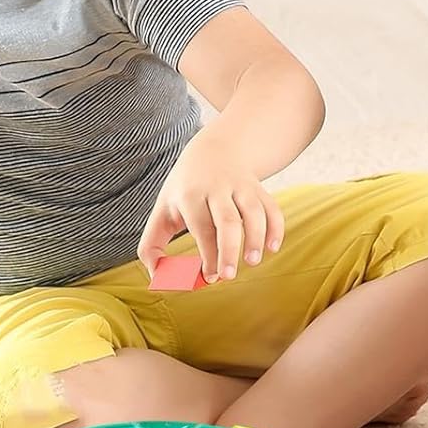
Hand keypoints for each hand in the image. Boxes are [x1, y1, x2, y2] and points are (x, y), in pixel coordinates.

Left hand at [137, 126, 284, 282]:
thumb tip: (156, 277)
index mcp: (191, 196)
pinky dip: (275, 228)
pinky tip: (272, 248)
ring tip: (252, 262)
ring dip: (256, 238)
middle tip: (228, 276)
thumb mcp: (162, 210)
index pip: (201, 228)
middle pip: (228, 221)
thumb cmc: (184, 191)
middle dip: (229, 251)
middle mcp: (217, 189)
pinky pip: (272, 208)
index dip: (208, 254)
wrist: (214, 150)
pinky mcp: (258, 189)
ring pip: (254, 212)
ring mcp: (241, 187)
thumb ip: (151, 245)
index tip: (210, 277)